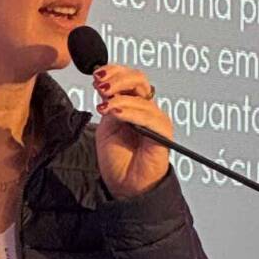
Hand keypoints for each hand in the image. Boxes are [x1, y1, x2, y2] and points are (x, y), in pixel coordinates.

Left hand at [93, 65, 173, 199]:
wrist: (126, 186)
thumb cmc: (118, 160)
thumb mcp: (106, 126)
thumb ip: (108, 105)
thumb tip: (105, 87)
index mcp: (132, 104)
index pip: (128, 78)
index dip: (114, 71)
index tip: (96, 74)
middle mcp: (145, 109)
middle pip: (139, 80)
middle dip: (118, 78)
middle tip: (100, 84)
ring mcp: (155, 120)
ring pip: (142, 97)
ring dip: (120, 98)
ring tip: (104, 106)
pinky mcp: (162, 133)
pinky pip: (150, 117)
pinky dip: (131, 112)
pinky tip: (115, 113)